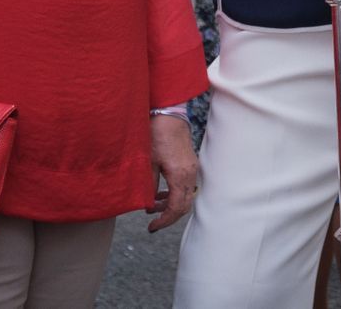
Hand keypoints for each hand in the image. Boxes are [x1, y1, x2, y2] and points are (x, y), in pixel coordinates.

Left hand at [146, 114, 198, 232]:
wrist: (168, 113)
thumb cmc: (157, 134)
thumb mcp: (148, 162)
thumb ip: (149, 186)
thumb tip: (148, 204)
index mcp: (180, 175)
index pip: (176, 207)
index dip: (164, 220)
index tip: (152, 227)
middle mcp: (190, 173)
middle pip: (184, 205)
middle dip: (169, 216)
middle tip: (153, 223)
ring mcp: (192, 168)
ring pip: (185, 196)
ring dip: (171, 205)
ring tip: (153, 207)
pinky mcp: (190, 163)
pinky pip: (185, 185)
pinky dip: (174, 193)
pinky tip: (161, 193)